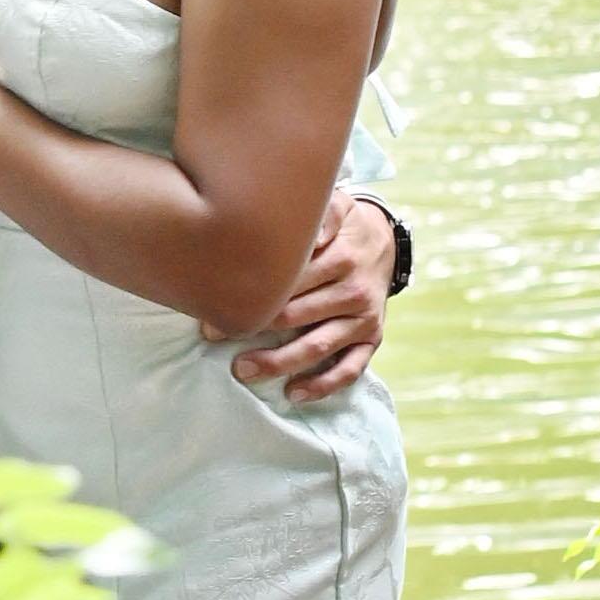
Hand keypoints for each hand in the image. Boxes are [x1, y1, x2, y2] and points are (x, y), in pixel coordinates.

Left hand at [221, 192, 395, 400]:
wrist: (385, 242)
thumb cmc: (345, 225)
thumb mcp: (338, 206)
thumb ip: (320, 214)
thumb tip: (305, 232)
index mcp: (341, 258)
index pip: (290, 281)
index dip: (253, 294)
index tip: (218, 306)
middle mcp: (353, 292)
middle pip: (297, 317)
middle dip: (253, 329)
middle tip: (215, 336)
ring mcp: (364, 320)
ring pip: (318, 347)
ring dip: (279, 362)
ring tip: (243, 370)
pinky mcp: (371, 340)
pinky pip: (350, 369)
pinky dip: (323, 385)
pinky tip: (294, 393)